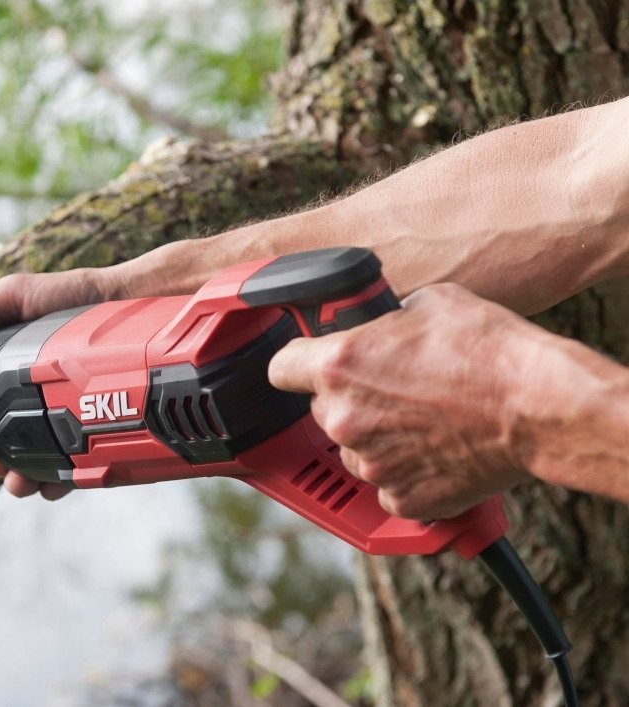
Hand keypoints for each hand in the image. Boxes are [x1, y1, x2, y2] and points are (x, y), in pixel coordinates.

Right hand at [0, 268, 113, 499]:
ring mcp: (69, 417)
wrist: (123, 300)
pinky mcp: (100, 427)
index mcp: (9, 381)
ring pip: (43, 463)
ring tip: (24, 482)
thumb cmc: (64, 296)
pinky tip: (57, 485)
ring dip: (26, 480)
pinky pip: (82, 465)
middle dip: (0, 466)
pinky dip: (65, 482)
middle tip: (0, 466)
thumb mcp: (10, 296)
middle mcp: (39, 403)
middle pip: (11, 449)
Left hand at [267, 283, 536, 519]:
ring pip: (354, 448)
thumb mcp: (428, 303)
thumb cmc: (490, 351)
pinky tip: (436, 450)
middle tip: (393, 388)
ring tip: (425, 419)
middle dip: (349, 399)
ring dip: (376, 437)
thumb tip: (380, 320)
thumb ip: (384, 317)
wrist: (540, 407)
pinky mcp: (401, 499)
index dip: (297, 364)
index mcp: (339, 365)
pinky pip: (386, 485)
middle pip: (321, 410)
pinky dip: (405, 472)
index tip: (309, 365)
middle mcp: (344, 418)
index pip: (280, 368)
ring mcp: (370, 463)